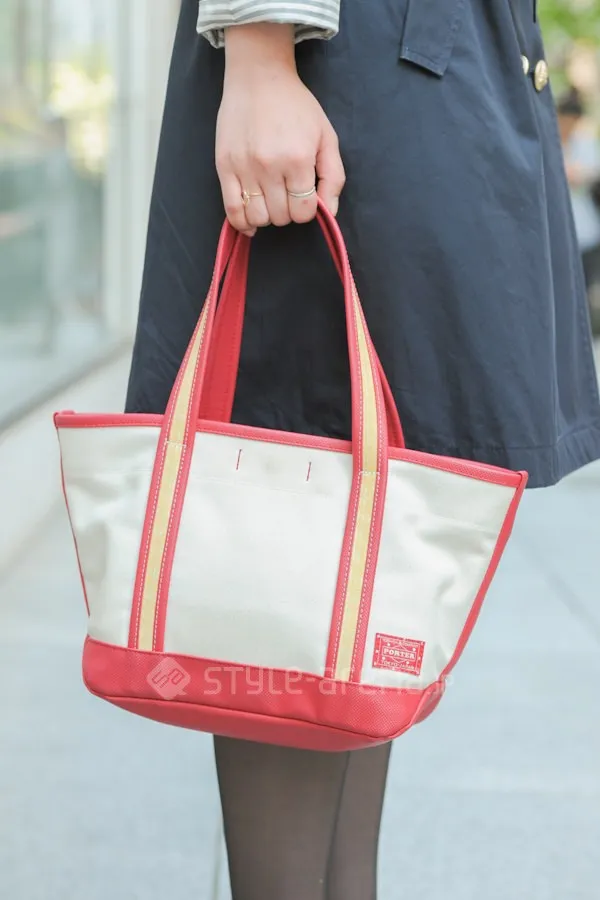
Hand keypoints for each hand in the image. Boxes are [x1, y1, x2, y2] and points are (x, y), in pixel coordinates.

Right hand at [216, 24, 344, 235]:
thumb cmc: (296, 106)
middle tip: (287, 191)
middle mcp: (270, 166)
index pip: (304, 212)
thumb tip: (330, 211)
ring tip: (270, 198)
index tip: (304, 195)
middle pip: (282, 217)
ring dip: (267, 216)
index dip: (307, 209)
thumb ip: (333, 176)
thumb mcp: (326, 136)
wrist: (258, 78)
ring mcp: (244, 168)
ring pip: (258, 218)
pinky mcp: (224, 167)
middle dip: (288, 210)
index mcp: (298, 159)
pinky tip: (251, 220)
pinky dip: (243, 223)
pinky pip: (232, 211)